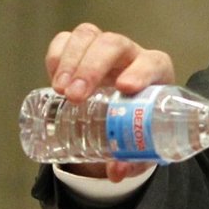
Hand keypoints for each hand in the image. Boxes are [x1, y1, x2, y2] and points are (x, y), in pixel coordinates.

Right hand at [45, 22, 175, 181]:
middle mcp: (130, 55)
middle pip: (114, 44)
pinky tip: (53, 78)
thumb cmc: (140, 123)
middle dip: (92, 67)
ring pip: (88, 36)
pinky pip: (67, 40)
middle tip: (76, 97)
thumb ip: (133, 158)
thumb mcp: (142, 142)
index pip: (152, 63)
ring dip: (72, 61)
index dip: (141, 71)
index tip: (125, 88)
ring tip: (61, 91)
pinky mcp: (81, 51)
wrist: (124, 112)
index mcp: (156, 72)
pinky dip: (56, 56)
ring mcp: (103, 50)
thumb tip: (116, 172)